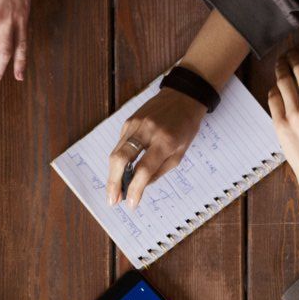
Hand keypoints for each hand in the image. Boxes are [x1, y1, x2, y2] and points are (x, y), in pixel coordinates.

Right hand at [105, 88, 206, 208]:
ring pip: (116, 153)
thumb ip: (159, 170)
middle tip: (112, 201)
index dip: (135, 190)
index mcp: (164, 141)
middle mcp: (147, 131)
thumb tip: (139, 186)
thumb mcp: (180, 152)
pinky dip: (119, 160)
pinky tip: (121, 170)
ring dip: (112, 175)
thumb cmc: (186, 126)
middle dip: (113, 184)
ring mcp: (135, 124)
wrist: (183, 95)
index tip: (131, 205)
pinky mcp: (128, 121)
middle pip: (121, 160)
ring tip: (113, 192)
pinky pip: (120, 145)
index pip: (143, 170)